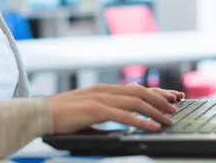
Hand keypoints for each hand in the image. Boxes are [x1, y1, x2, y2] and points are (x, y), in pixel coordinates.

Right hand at [45, 83, 184, 134]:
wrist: (39, 114)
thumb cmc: (61, 117)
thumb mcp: (88, 112)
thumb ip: (105, 115)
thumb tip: (121, 123)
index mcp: (103, 90)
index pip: (135, 88)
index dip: (155, 92)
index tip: (171, 96)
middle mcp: (104, 90)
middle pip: (140, 92)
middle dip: (161, 98)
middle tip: (176, 105)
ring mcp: (100, 98)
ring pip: (135, 102)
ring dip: (155, 111)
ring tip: (168, 119)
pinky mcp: (95, 109)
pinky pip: (124, 115)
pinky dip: (141, 121)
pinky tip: (152, 127)